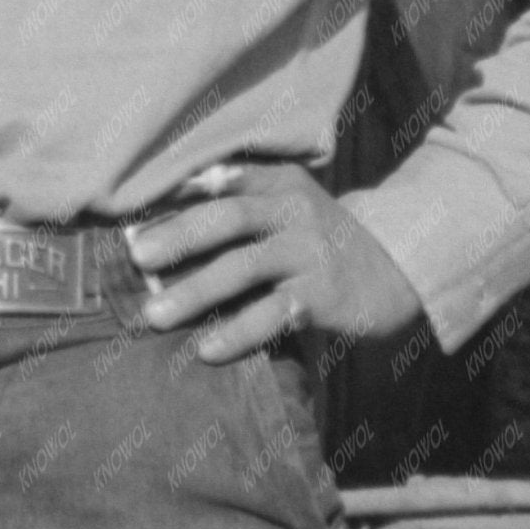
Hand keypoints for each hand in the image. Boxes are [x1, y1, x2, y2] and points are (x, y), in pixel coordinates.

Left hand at [125, 164, 422, 359]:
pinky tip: (207, 350)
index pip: (225, 178)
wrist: (396, 274)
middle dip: (178, 235)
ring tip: (154, 315)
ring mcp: (311, 254)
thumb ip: (238, 205)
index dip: (179, 188)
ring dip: (195, 291)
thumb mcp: (288, 208)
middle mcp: (295, 212)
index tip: (132, 205)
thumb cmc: (319, 244)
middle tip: (133, 255)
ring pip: (245, 267)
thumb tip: (149, 229)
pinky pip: (274, 314)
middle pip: (229, 216)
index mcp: (280, 183)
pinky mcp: (324, 296)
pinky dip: (239, 332)